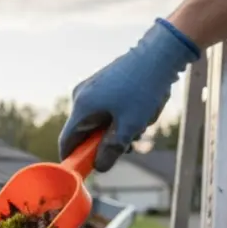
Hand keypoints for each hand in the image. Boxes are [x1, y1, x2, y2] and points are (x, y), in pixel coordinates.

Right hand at [59, 18, 200, 171]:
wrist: (159, 54)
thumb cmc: (143, 89)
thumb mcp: (129, 126)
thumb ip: (112, 150)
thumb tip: (100, 166)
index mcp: (82, 107)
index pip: (67, 142)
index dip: (73, 160)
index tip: (85, 173)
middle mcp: (81, 97)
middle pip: (84, 133)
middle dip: (105, 144)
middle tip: (130, 146)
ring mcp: (91, 89)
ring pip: (98, 122)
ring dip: (116, 131)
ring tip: (140, 125)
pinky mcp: (103, 84)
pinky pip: (105, 110)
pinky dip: (119, 118)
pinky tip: (140, 113)